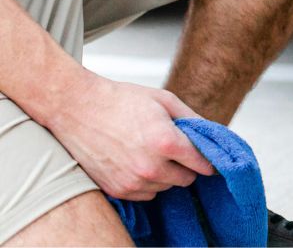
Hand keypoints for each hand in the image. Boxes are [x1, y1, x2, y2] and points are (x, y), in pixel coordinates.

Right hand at [43, 72, 215, 200]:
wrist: (78, 108)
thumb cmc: (121, 100)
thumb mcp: (165, 100)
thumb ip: (193, 119)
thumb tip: (212, 134)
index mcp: (166, 142)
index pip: (203, 164)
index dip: (208, 159)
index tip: (208, 156)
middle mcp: (150, 167)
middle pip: (187, 179)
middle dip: (186, 165)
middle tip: (174, 149)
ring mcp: (132, 181)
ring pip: (166, 187)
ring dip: (166, 174)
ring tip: (150, 151)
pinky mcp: (117, 189)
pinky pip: (146, 194)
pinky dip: (148, 182)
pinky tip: (138, 161)